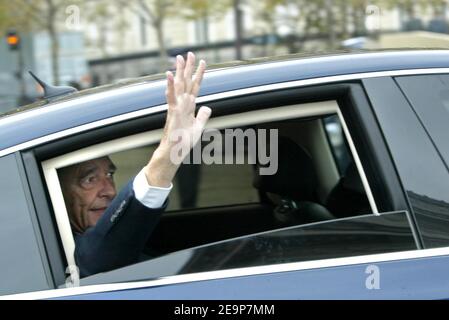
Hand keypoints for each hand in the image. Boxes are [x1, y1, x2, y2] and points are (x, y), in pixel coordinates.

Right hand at [145, 52, 210, 186]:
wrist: (175, 152)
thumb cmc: (184, 141)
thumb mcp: (198, 127)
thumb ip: (203, 116)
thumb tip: (207, 106)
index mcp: (189, 106)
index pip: (195, 86)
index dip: (199, 74)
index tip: (203, 62)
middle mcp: (182, 104)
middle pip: (186, 82)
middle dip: (188, 68)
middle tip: (190, 53)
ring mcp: (177, 107)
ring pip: (178, 86)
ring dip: (179, 71)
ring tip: (179, 58)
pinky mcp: (172, 113)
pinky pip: (171, 97)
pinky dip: (170, 86)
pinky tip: (169, 75)